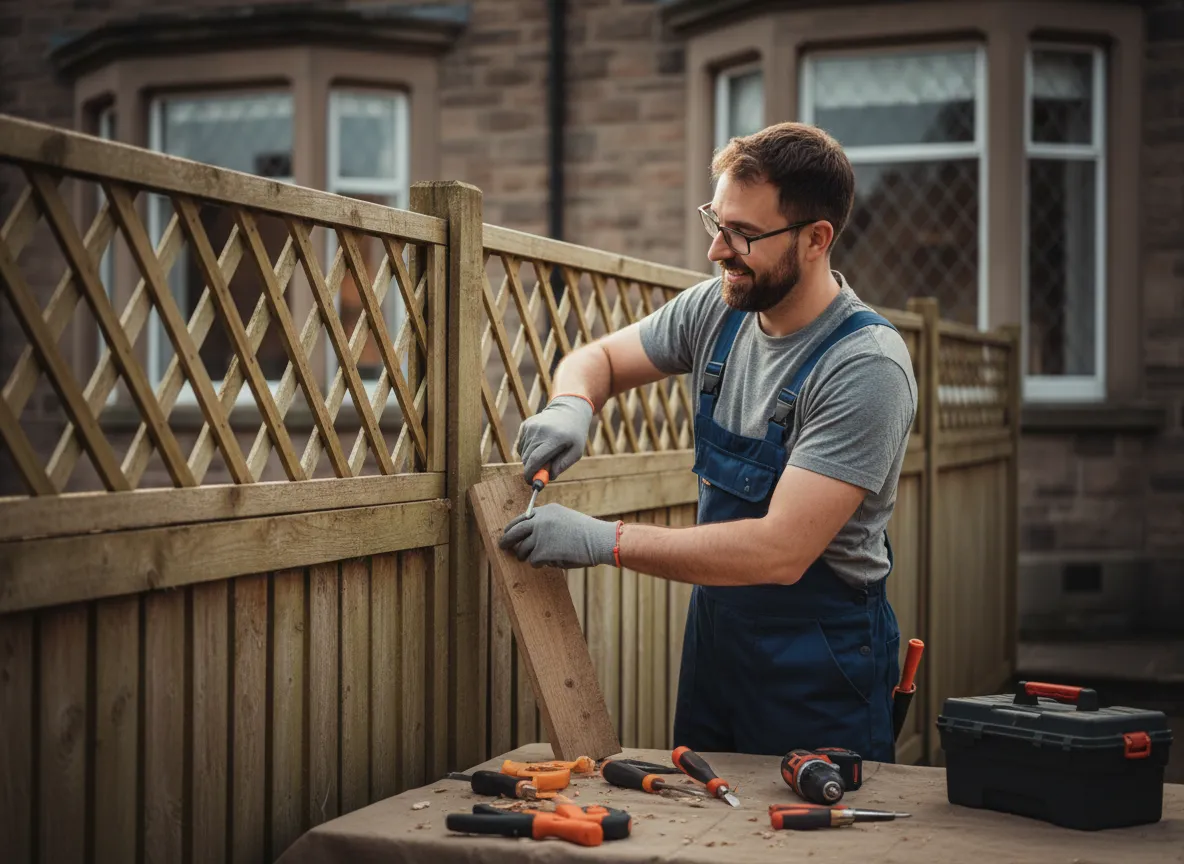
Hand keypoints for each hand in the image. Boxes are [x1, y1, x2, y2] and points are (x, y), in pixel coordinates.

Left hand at [499, 504, 618, 568]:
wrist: (598, 539)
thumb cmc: (585, 533)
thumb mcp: (564, 519)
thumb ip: (547, 523)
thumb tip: (528, 538)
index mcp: (546, 510)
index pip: (521, 518)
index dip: (513, 527)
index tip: (508, 533)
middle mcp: (539, 521)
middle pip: (514, 531)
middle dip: (506, 540)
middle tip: (502, 546)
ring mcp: (539, 536)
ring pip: (522, 550)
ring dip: (527, 556)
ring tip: (536, 559)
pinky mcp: (540, 551)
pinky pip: (533, 561)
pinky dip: (539, 564)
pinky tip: (549, 562)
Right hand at [515, 395, 593, 482]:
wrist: (569, 410)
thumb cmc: (574, 434)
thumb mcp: (576, 451)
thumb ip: (562, 465)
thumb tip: (547, 477)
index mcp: (554, 438)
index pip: (535, 460)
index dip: (531, 474)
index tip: (531, 482)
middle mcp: (540, 431)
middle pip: (527, 458)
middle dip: (532, 468)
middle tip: (543, 470)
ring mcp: (531, 427)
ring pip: (523, 453)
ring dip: (531, 458)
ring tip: (546, 452)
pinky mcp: (525, 425)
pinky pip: (521, 445)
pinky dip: (528, 450)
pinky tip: (539, 445)